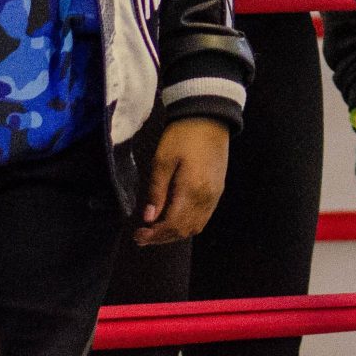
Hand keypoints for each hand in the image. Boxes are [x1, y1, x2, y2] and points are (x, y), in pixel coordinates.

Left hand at [135, 117, 229, 245]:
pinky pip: (203, 217)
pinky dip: (187, 225)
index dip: (154, 235)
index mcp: (192, 190)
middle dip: (162, 238)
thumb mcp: (162, 161)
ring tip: (156, 230)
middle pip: (184, 230)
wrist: (209, 118)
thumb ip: (156, 191)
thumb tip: (148, 218)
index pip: (172, 225)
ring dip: (175, 233)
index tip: (137, 235)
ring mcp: (214, 195)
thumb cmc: (182, 136)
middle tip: (142, 236)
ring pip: (195, 227)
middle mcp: (206, 198)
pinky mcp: (218, 190)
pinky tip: (174, 219)